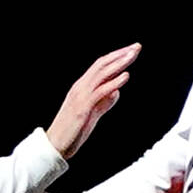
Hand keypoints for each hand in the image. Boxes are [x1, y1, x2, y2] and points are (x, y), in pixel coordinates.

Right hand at [46, 44, 143, 160]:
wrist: (55, 145)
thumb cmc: (73, 130)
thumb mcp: (92, 113)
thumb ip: (104, 102)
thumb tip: (116, 92)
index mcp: (82, 87)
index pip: (100, 66)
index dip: (116, 56)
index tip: (131, 50)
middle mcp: (80, 87)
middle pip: (102, 65)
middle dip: (120, 54)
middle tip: (137, 46)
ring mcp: (80, 96)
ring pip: (101, 74)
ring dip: (118, 63)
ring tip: (133, 55)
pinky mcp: (83, 108)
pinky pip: (100, 91)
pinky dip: (113, 82)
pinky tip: (125, 76)